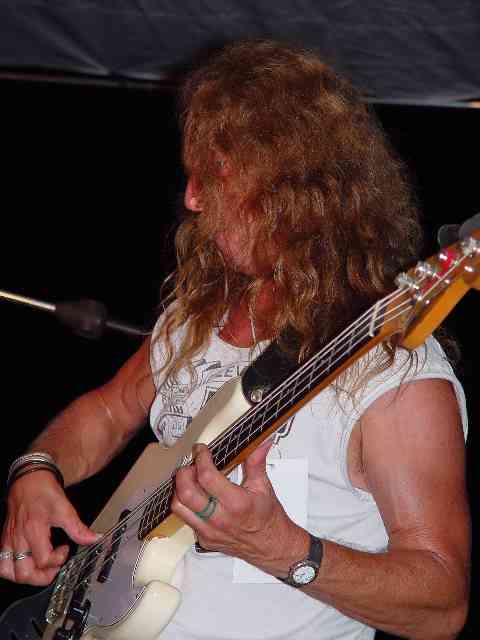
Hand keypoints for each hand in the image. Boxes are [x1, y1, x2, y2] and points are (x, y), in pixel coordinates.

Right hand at [0, 471, 99, 585]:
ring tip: (39, 568)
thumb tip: (94, 539)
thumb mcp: (65, 509)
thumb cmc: (44, 492)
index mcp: (33, 530)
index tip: (66, 549)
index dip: (58, 559)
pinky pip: (1, 563)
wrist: (30, 479)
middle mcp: (18, 538)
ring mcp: (9, 540)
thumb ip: (79, 529)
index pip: (43, 560)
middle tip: (54, 566)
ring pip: (9, 572)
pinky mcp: (5, 539)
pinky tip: (24, 565)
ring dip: (26, 576)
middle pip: (24, 573)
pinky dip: (11, 570)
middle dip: (42, 576)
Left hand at [171, 441, 308, 576]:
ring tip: (190, 479)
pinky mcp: (204, 539)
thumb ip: (256, 462)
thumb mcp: (264, 487)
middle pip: (186, 493)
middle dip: (184, 473)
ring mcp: (209, 531)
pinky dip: (186, 504)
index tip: (201, 450)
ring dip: (179, 489)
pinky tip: (196, 496)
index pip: (207, 477)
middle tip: (191, 464)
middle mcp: (220, 519)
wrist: (272, 547)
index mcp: (236, 503)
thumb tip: (260, 443)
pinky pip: (186, 519)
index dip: (201, 459)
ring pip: (179, 508)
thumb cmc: (268, 520)